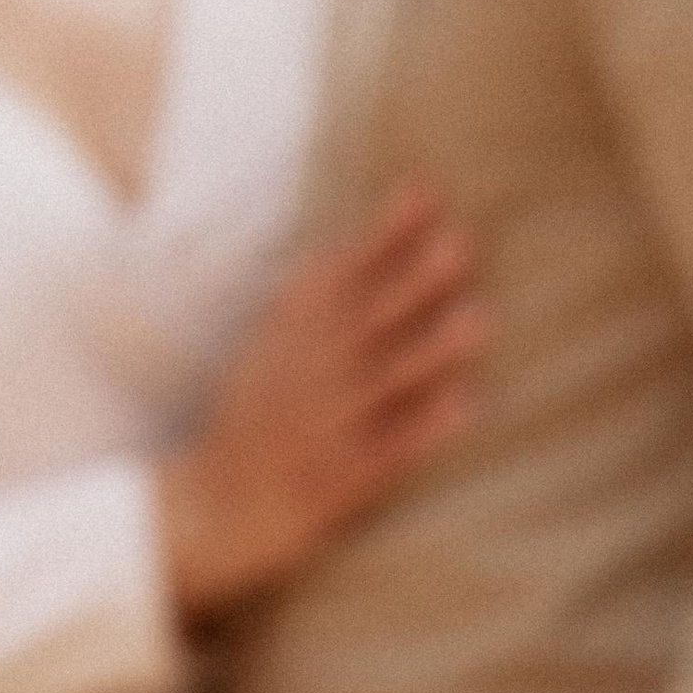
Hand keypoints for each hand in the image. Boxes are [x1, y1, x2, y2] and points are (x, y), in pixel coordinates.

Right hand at [156, 188, 483, 621]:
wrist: (214, 500)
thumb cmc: (261, 407)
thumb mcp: (274, 338)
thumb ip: (320, 293)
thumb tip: (366, 239)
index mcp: (294, 328)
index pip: (345, 269)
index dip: (386, 232)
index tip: (424, 192)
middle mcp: (312, 367)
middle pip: (372, 316)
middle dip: (414, 280)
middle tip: (459, 244)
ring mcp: (329, 420)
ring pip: (390, 376)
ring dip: (433, 347)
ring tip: (478, 317)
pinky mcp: (344, 474)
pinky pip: (393, 445)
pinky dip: (428, 424)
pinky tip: (466, 404)